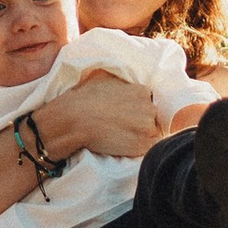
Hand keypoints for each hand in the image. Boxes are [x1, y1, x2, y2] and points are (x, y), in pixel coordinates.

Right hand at [38, 75, 163, 164]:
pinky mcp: (143, 146)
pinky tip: (126, 146)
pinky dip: (140, 148)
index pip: (149, 101)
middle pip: (152, 117)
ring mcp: (147, 128)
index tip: (126, 114)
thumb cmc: (84, 98)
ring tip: (122, 137)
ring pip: (151, 133)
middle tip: (123, 126)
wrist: (74, 119)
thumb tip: (126, 85)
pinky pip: (150, 148)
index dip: (138, 109)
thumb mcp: (105, 78)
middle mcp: (149, 107)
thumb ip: (122, 82)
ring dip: (141, 136)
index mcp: (142, 91)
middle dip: (141, 122)